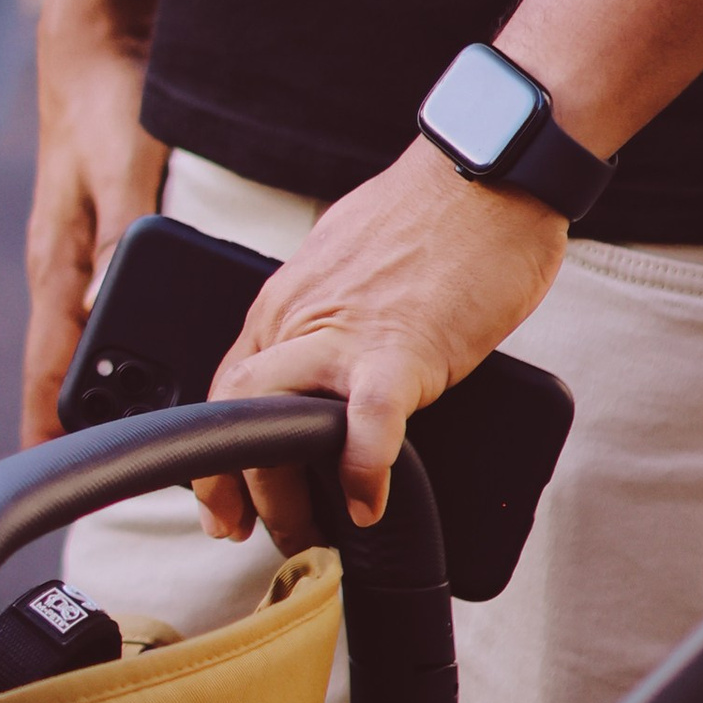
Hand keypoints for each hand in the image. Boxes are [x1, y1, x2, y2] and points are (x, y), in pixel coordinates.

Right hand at [22, 21, 166, 440]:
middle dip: (89, 423)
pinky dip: (129, 348)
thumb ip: (117, 232)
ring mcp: (80, 259)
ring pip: (91, 344)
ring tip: (153, 442)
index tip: (50, 474)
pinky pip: (109, 313)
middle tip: (126, 478)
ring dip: (115, 390)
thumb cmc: (103, 105)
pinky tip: (163, 365)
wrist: (93, 51)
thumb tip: (103, 301)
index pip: (51, 363)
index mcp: (59, 263)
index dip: (47, 422)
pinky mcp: (101, 244)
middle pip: (71, 367)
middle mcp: (63, 270)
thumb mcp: (119, 167)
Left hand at [198, 139, 567, 538]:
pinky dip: (362, 468)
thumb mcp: (351, 266)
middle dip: (236, 487)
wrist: (488, 170)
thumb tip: (329, 366)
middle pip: (235, 412)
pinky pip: (366, 419)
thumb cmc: (434, 219)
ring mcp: (346, 332)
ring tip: (311, 532)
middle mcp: (299, 316)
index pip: (224, 385)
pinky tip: (367, 503)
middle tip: (256, 532)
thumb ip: (329, 315)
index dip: (213, 456)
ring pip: (278, 422)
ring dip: (285, 492)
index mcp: (285, 300)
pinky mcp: (404, 346)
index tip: (219, 504)